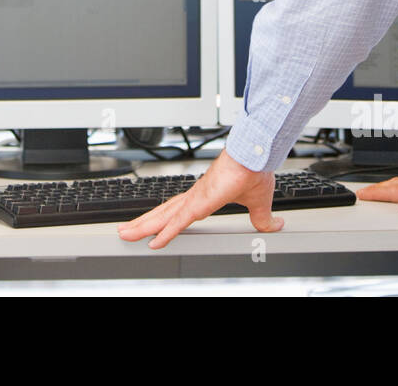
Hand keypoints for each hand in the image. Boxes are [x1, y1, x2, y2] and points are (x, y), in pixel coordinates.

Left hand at [117, 149, 283, 248]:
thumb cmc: (255, 171)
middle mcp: (195, 196)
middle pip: (163, 213)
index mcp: (205, 196)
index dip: (164, 220)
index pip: (178, 211)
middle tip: (125, 231)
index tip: (152, 228)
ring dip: (144, 226)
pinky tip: (153, 242)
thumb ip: (262, 218)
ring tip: (126, 234)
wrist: (257, 155)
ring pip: (164, 217)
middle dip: (143, 223)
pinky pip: (179, 221)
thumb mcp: (258, 204)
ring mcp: (195, 199)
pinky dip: (165, 232)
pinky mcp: (200, 202)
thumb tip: (273, 226)